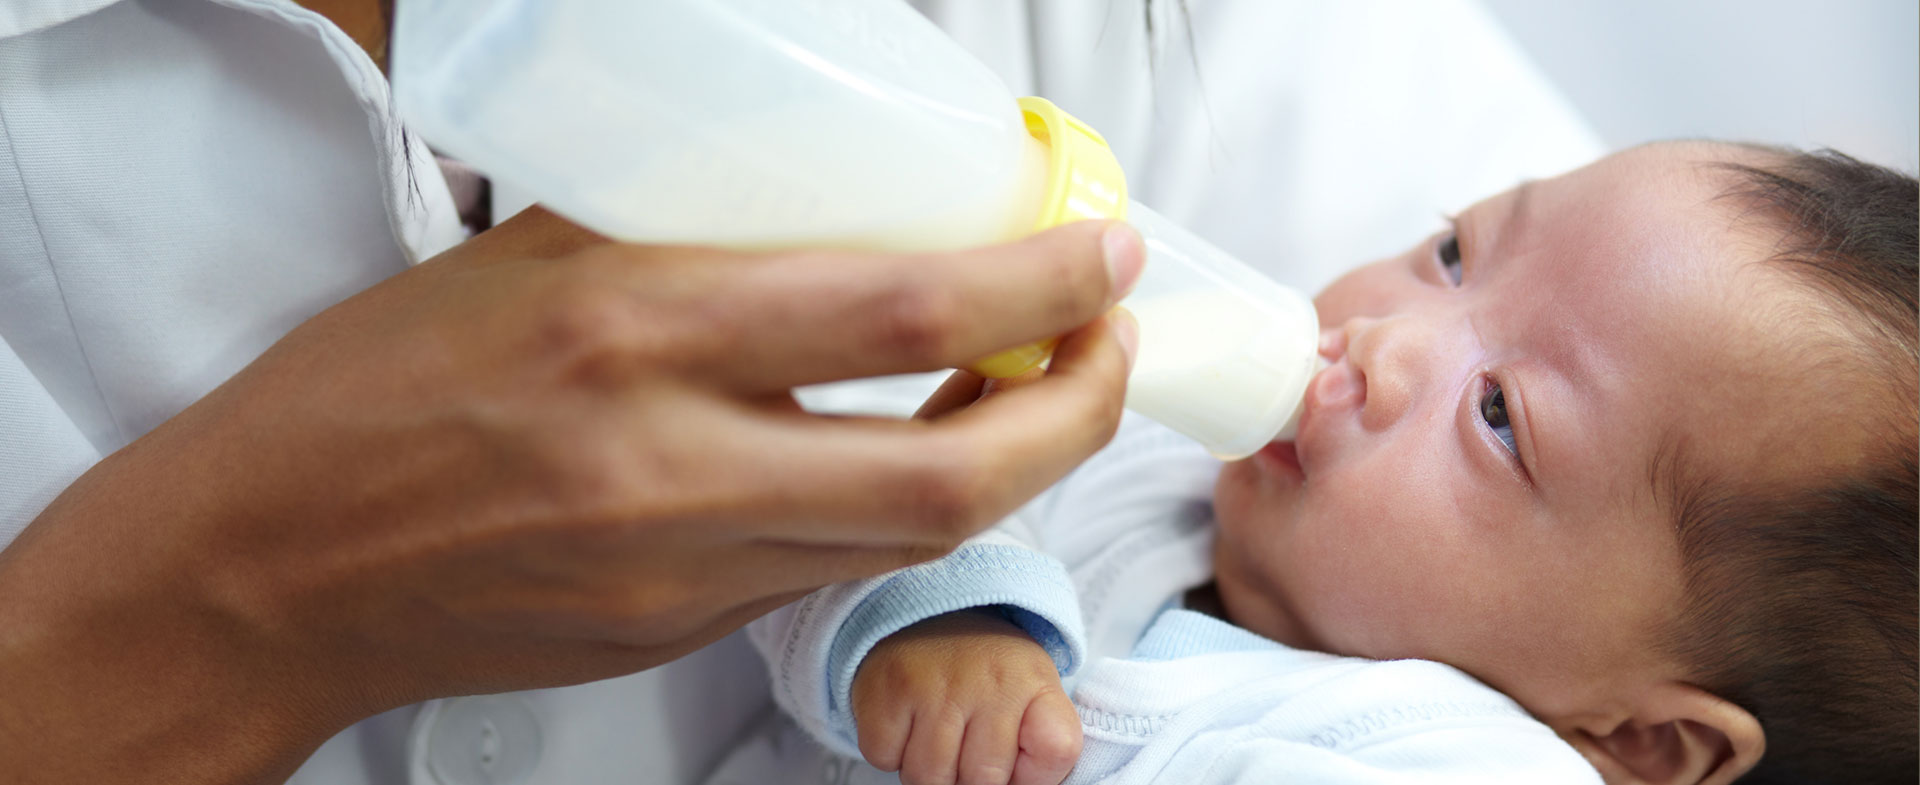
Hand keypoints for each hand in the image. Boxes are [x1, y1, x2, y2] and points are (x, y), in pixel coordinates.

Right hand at [0, 208, 1139, 781]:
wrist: (271, 567)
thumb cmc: (368, 394)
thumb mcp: (521, 260)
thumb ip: (675, 235)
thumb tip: (813, 198)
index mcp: (632, 333)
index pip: (900, 309)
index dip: (1039, 285)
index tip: (1101, 253)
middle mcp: (674, 466)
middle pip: (955, 472)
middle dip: (1076, 411)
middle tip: (1106, 343)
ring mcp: (685, 573)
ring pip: (915, 536)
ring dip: (1008, 466)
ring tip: (1032, 391)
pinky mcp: (681, 633)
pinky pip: (831, 569)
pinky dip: (898, 509)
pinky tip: (903, 455)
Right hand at [852, 609, 1083, 784]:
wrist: (928, 613)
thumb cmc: (985, 672)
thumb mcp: (1033, 695)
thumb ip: (1044, 747)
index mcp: (1033, 682)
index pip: (1057, 750)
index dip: (1034, 774)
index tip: (1015, 762)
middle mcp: (987, 681)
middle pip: (981, 781)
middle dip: (969, 780)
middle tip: (965, 748)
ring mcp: (932, 685)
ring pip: (927, 777)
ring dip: (928, 770)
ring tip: (936, 735)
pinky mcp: (885, 689)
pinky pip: (884, 757)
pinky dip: (890, 752)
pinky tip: (906, 722)